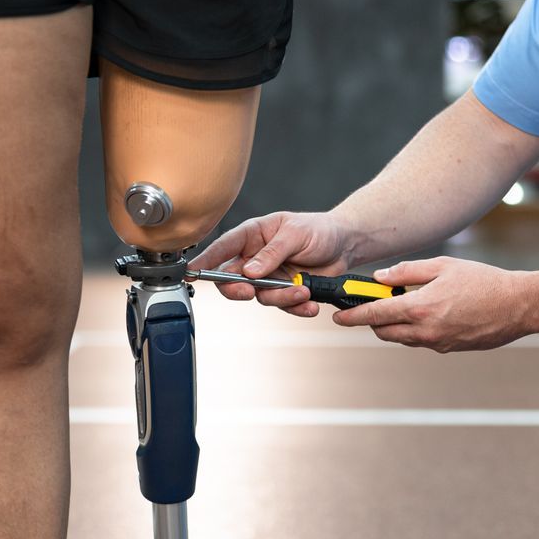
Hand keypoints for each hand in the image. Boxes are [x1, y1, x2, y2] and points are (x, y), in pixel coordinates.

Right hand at [191, 212, 352, 318]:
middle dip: (240, 289)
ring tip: (303, 291)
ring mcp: (270, 277)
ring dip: (280, 298)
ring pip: (260, 297)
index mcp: (252, 236)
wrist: (345, 244)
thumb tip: (249, 271)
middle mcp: (256, 258)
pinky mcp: (285, 292)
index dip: (205, 261)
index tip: (192, 272)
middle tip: (250, 291)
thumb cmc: (318, 230)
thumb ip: (272, 252)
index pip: (222, 249)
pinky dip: (297, 308)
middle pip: (233, 280)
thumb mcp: (295, 234)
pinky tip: (309, 303)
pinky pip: (283, 306)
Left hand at [331, 257, 536, 352]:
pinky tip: (425, 315)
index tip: (338, 316)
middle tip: (373, 306)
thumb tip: (381, 277)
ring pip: (401, 339)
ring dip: (394, 326)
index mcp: (420, 307)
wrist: (517, 305)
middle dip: (372, 321)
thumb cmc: (483, 281)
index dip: (352, 316)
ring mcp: (437, 343)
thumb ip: (408, 271)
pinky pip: (421, 342)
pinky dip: (414, 330)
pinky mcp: (448, 349)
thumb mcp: (443, 266)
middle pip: (383, 332)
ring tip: (401, 307)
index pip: (375, 315)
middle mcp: (426, 330)